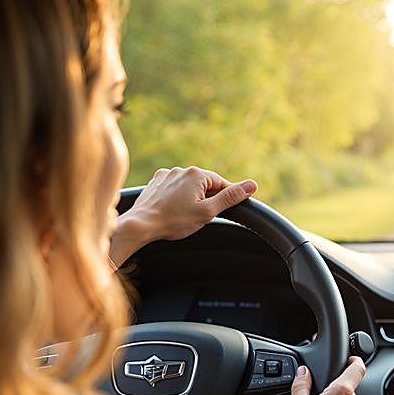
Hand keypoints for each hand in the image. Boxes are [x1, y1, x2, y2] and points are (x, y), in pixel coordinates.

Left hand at [110, 166, 256, 265]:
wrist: (141, 224)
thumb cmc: (174, 221)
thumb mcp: (208, 212)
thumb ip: (230, 197)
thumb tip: (252, 185)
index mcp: (197, 174)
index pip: (222, 185)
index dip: (225, 200)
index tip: (222, 212)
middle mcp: (182, 170)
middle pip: (206, 185)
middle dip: (206, 200)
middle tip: (198, 217)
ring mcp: (167, 175)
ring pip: (189, 186)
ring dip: (191, 198)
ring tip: (183, 216)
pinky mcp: (156, 181)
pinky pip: (174, 187)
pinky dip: (177, 197)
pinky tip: (172, 210)